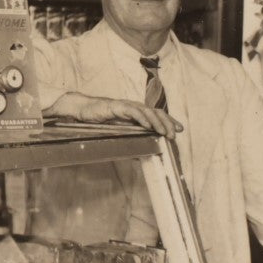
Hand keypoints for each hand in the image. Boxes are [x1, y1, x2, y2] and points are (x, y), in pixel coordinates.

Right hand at [46, 92, 181, 136]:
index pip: (157, 115)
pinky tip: (147, 125)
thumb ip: (128, 140)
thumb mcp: (118, 132)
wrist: (83, 110)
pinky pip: (132, 111)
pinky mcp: (117, 106)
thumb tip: (138, 156)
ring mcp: (126, 106)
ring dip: (157, 122)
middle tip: (175, 134)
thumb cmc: (100, 121)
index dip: (169, 121)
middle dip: (168, 123)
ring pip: (147, 111)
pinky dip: (141, 118)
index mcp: (137, 113)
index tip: (179, 130)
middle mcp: (134, 107)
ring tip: (164, 132)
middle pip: (156, 112)